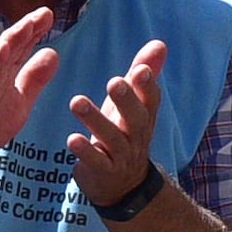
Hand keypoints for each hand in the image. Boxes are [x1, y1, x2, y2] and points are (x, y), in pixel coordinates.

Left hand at [61, 37, 171, 213]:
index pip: (151, 101)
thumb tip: (160, 43)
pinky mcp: (103, 172)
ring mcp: (121, 156)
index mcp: (144, 118)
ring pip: (112, 138)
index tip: (140, 69)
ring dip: (95, 120)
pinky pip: (96, 162)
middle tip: (114, 82)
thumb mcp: (134, 106)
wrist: (123, 188)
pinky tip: (72, 138)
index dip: (147, 86)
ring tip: (77, 102)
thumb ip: (144, 75)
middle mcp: (136, 136)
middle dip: (126, 100)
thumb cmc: (124, 135)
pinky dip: (85, 151)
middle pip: (136, 119)